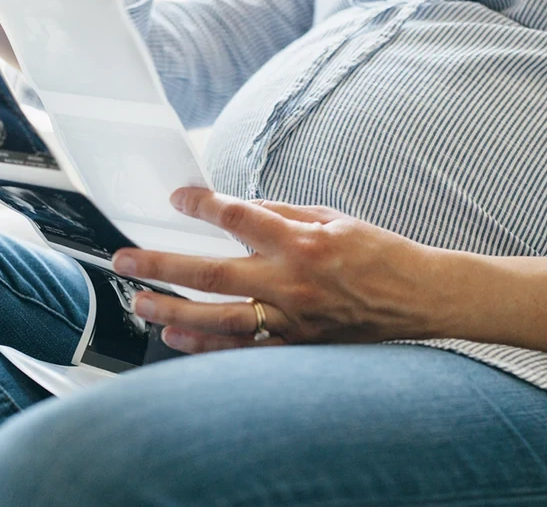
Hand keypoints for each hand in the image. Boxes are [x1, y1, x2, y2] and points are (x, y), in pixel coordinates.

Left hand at [112, 188, 461, 353]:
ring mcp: (294, 319)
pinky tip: (178, 341)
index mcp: (301, 241)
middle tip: (126, 261)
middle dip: (162, 265)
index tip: (177, 197)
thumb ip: (280, 215)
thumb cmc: (379, 253)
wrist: (420, 295)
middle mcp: (292, 282)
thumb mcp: (331, 218)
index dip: (202, 204)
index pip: (238, 217)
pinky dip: (208, 348)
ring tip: (140, 303)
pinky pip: (245, 351)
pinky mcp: (300, 346)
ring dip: (174, 313)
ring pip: (220, 320)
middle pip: (212, 273)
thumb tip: (236, 209)